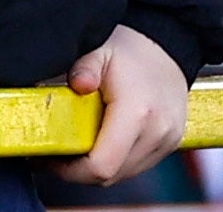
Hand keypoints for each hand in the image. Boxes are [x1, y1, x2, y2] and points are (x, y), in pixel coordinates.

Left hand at [50, 25, 187, 186]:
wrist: (168, 46)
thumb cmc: (131, 49)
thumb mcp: (101, 50)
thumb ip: (85, 68)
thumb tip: (78, 84)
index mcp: (137, 112)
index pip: (101, 166)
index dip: (71, 170)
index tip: (52, 157)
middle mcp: (157, 131)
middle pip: (109, 176)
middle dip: (80, 170)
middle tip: (61, 150)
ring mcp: (167, 140)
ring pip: (122, 175)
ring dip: (99, 166)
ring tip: (82, 142)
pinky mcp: (170, 143)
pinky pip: (136, 166)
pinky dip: (117, 160)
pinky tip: (105, 139)